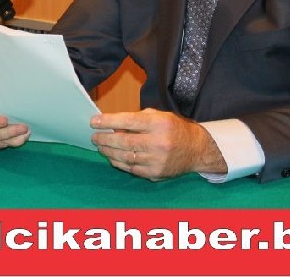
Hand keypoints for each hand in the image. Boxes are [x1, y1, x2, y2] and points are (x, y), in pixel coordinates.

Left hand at [90, 107, 225, 180]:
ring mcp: (157, 160)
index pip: (128, 121)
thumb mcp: (159, 116)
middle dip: (105, 139)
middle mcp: (158, 143)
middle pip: (124, 141)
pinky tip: (112, 156)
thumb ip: (137, 120)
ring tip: (100, 145)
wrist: (196, 149)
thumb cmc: (174, 129)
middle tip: (94, 136)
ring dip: (108, 151)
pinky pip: (131, 168)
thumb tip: (113, 126)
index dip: (108, 121)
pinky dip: (118, 162)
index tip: (94, 121)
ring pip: (125, 156)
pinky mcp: (155, 174)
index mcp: (159, 124)